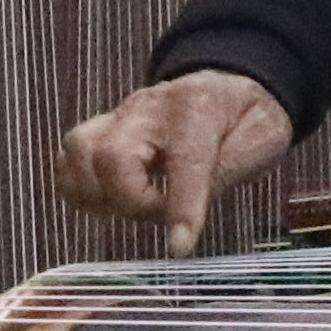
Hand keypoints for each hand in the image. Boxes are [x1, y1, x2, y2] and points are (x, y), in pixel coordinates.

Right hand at [53, 70, 294, 253]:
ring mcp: (118, 116)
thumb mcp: (263, 138)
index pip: (183, 160)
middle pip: (111, 154)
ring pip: (79, 151)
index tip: (180, 247)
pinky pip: (68, 158)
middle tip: (159, 211)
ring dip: (98, 193)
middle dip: (130, 200)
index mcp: (198, 109)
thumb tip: (185, 221)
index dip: (181, 207)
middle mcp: (148, 109)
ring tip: (130, 205)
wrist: (226, 83)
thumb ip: (227, 173)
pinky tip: (108, 199)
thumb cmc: (245, 116)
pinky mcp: (101, 128)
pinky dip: (78, 186)